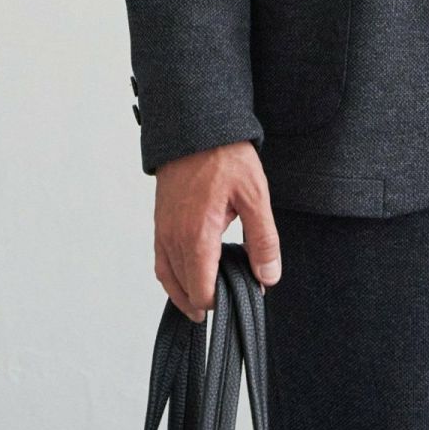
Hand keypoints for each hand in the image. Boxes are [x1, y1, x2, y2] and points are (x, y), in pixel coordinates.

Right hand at [153, 140, 281, 320]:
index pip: (201, 293)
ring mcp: (163, 231)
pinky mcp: (160, 222)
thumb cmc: (225, 156)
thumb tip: (268, 277)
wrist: (196, 128)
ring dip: (187, 292)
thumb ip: (262, 240)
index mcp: (197, 236)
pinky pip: (161, 261)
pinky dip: (173, 277)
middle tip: (232, 294)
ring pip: (168, 279)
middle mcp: (174, 239)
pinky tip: (190, 274)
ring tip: (211, 298)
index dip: (221, 302)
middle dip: (207, 299)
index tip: (242, 294)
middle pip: (184, 291)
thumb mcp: (255, 195)